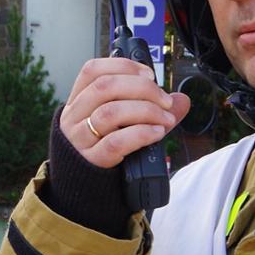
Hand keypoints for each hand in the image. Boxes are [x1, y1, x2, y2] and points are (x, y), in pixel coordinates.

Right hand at [63, 58, 190, 168]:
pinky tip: (157, 133)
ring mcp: (80, 138)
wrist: (86, 188)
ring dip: (146, 111)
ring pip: (110, 112)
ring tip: (166, 119)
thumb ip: (151, 109)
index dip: (123, 65)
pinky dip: (141, 133)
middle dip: (142, 89)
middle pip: (105, 87)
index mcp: (78, 100)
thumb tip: (181, 100)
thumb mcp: (122, 124)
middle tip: (165, 101)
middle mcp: (74, 116)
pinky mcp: (92, 160)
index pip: (93, 70)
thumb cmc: (105, 148)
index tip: (149, 74)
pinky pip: (116, 142)